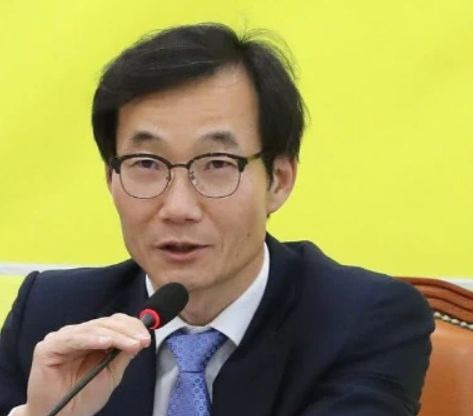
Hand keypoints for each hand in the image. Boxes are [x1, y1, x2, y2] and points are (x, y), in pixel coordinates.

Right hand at [23, 314, 150, 415]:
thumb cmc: (83, 396)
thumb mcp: (111, 373)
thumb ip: (123, 354)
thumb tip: (140, 338)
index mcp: (93, 338)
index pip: (115, 323)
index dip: (132, 326)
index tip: (147, 338)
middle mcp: (78, 334)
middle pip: (106, 323)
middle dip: (128, 331)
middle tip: (142, 341)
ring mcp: (63, 338)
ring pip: (94, 329)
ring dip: (116, 335)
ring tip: (131, 343)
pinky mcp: (49, 347)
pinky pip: (74, 338)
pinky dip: (92, 339)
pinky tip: (107, 343)